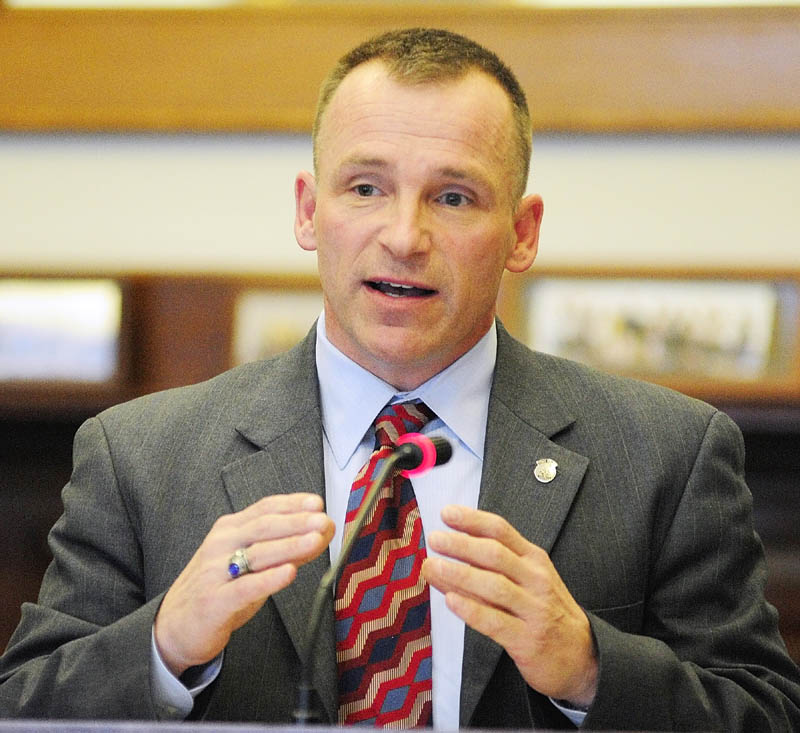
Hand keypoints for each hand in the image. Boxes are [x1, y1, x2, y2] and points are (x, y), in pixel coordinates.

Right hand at [154, 493, 333, 675]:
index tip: (317, 503)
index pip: (264, 509)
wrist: (174, 627)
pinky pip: (245, 588)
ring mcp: (215, 572)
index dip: (292, 504)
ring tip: (315, 540)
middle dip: (296, 522)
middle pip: (263, 527)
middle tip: (322, 520)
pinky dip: (269, 579)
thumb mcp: (249, 564)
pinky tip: (289, 573)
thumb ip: (282, 549)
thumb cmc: (219, 590)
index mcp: (229, 530)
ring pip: (257, 554)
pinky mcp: (214, 601)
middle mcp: (221, 545)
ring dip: (290, 545)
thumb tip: (319, 534)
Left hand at [422, 505, 596, 707]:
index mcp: (534, 560)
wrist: (583, 657)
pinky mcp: (527, 641)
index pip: (502, 531)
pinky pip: (495, 622)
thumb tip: (450, 550)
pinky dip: (471, 609)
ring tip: (432, 567)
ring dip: (459, 574)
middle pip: (495, 555)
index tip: (447, 513)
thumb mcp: (528, 580)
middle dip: (461, 544)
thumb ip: (493, 566)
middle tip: (434, 539)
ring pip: (493, 586)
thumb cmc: (546, 612)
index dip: (473, 520)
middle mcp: (536, 581)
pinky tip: (450, 600)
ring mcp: (534, 611)